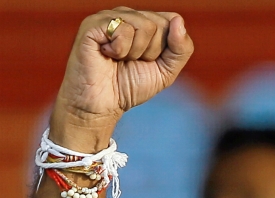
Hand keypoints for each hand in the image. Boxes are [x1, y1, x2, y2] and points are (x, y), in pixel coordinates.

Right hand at [50, 8, 193, 151]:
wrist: (101, 106)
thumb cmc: (129, 86)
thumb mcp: (166, 71)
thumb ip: (181, 48)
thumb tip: (178, 21)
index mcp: (143, 21)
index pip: (172, 20)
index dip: (166, 48)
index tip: (148, 61)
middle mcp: (126, 14)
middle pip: (161, 24)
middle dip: (152, 52)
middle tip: (131, 62)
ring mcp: (108, 17)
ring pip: (145, 26)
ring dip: (136, 53)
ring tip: (119, 59)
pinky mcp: (93, 24)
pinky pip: (124, 30)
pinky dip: (120, 50)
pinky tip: (107, 55)